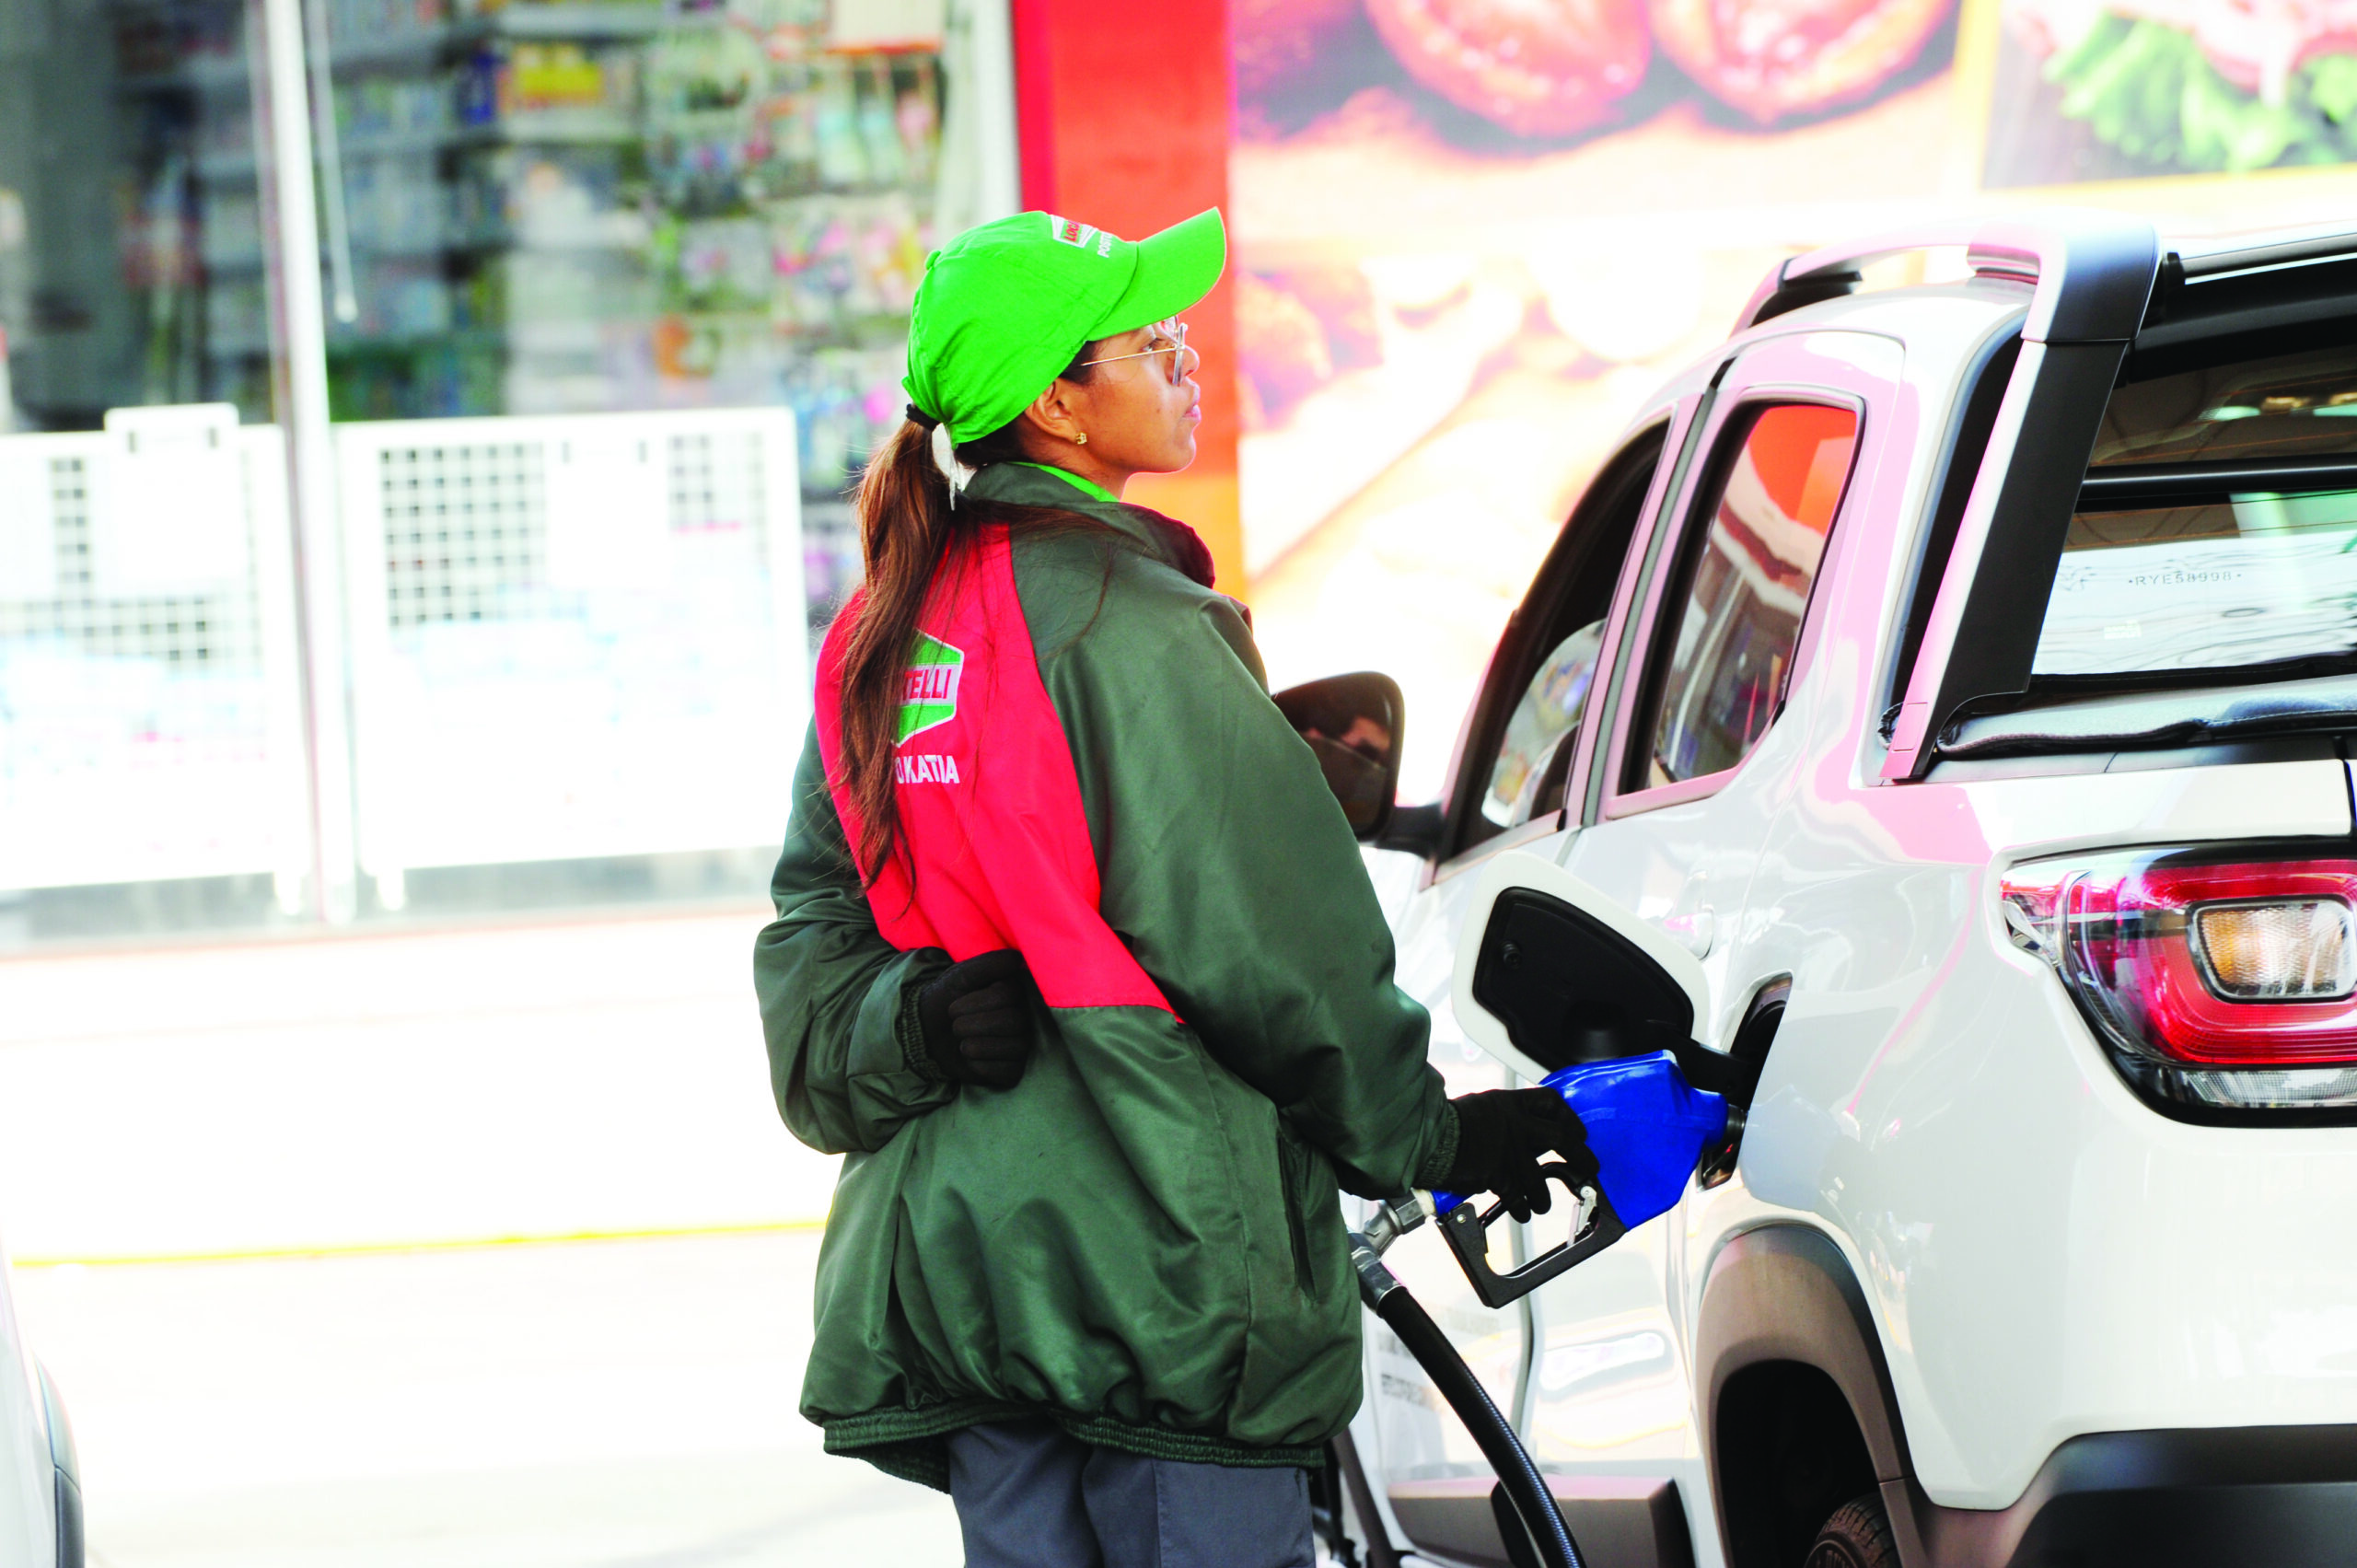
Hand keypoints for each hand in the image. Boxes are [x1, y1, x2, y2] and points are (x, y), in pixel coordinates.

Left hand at [917, 949, 1034, 1088]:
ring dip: (977, 1045)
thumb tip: (1017, 958)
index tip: (953, 1007)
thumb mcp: (959, 976)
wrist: (928, 1034)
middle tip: (955, 1026)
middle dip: (974, 1025)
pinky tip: (970, 1059)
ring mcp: (1021, 1044)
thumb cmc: (946, 1000)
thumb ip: (987, 964)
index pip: (1008, 995)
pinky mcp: (1013, 1070)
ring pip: (1017, 1046)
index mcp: (1013, 990)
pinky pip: (1010, 1071)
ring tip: (961, 1043)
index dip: (976, 1003)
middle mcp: (1024, 1017)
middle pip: (1014, 1021)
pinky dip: (983, 1066)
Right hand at [1436, 1088, 1598, 1222]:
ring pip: (1539, 1178)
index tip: (1577, 1130)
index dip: (1569, 1118)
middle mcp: (1515, 1125)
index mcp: (1509, 1103)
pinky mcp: (1498, 1174)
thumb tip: (1517, 1131)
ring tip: (1542, 1204)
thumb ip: (1502, 1117)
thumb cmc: (1447, 1122)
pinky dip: (1521, 1207)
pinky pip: (1517, 1196)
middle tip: (1590, 1167)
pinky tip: (1522, 1212)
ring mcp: (1509, 1150)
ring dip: (1542, 1196)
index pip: (1551, 1103)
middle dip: (1581, 1155)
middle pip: (1561, 1138)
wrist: (1428, 1138)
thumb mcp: (1480, 1107)